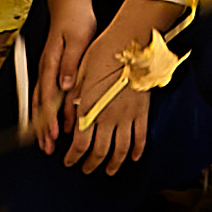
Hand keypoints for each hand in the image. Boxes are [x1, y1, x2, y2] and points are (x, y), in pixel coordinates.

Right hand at [31, 0, 95, 147]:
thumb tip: (64, 85)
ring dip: (42, 122)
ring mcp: (47, 69)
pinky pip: (45, 95)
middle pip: (40, 103)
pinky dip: (46, 112)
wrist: (70, 4)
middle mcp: (45, 68)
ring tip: (45, 142)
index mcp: (51, 63)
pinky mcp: (51, 69)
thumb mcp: (77, 40)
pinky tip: (51, 122)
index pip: (48, 97)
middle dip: (42, 127)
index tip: (53, 134)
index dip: (50, 117)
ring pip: (41, 101)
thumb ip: (69, 63)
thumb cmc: (75, 20)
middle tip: (46, 147)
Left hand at [62, 16, 158, 169]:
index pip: (80, 144)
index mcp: (89, 109)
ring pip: (120, 150)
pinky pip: (140, 137)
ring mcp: (127, 116)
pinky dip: (137, 150)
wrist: (129, 42)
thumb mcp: (79, 76)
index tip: (69, 161)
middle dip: (91, 164)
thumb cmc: (102, 53)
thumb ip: (73, 101)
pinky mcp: (142, 111)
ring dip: (114, 163)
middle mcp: (108, 117)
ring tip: (109, 169)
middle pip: (99, 152)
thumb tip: (69, 121)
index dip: (73, 157)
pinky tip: (133, 157)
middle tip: (86, 168)